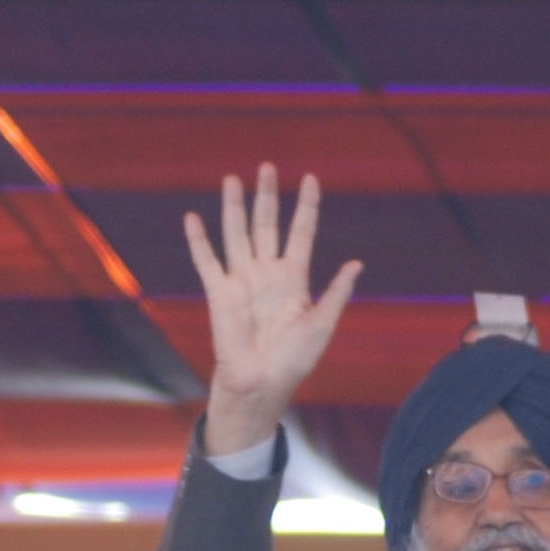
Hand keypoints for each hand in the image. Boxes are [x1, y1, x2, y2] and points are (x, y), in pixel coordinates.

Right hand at [182, 164, 360, 457]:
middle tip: (268, 166)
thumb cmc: (294, 361)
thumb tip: (356, 264)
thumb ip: (337, 293)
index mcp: (294, 279)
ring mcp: (241, 281)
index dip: (307, 206)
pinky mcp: (219, 294)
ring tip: (232, 179)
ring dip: (234, 207)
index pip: (301, 232)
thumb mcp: (322, 324)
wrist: (262, 384)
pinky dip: (199, 240)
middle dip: (268, 195)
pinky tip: (192, 218)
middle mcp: (266, 274)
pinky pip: (207, 262)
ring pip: (237, 234)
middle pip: (267, 224)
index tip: (311, 179)